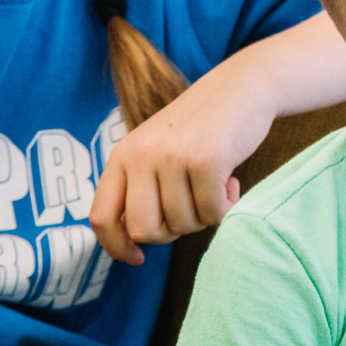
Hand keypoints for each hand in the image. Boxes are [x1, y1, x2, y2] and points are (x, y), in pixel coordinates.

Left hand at [88, 62, 271, 264]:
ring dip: (204, 215)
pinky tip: (231, 180)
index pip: (101, 217)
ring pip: (183, 225)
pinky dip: (226, 206)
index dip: (116, 247)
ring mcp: (172, 157)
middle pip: (144, 231)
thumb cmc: (201, 129)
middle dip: (171, 232)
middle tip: (190, 208)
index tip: (137, 259)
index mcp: (121, 155)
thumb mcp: (156, 150)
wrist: (243, 87)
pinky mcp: (206, 160)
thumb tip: (131, 241)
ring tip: (214, 184)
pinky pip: (213, 213)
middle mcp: (140, 155)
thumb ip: (138, 187)